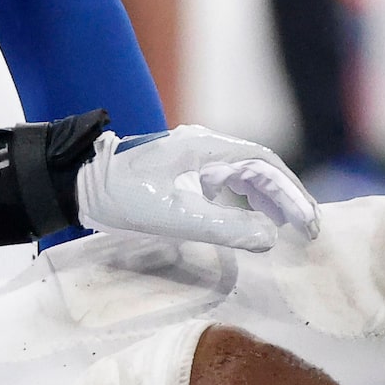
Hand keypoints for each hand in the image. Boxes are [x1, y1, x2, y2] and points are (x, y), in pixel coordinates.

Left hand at [75, 125, 318, 252]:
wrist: (76, 184)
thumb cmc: (121, 198)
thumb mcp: (174, 217)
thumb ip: (225, 228)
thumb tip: (270, 238)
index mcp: (206, 149)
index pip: (265, 166)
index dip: (292, 194)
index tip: (309, 224)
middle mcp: (203, 145)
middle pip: (259, 167)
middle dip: (286, 197)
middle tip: (306, 229)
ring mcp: (191, 154)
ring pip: (242, 171)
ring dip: (267, 196)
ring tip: (285, 224)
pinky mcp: (180, 167)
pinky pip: (224, 178)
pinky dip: (244, 196)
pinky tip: (246, 216)